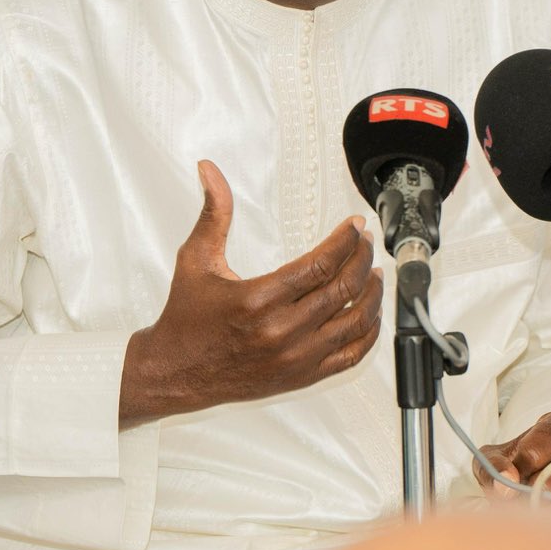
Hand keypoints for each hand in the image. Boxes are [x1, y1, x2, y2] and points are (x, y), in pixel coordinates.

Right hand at [120, 161, 382, 426]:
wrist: (174, 372)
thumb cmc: (186, 318)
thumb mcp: (195, 260)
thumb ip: (213, 213)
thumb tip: (210, 172)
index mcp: (258, 300)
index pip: (321, 263)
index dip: (346, 240)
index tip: (355, 226)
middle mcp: (281, 331)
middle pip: (343, 288)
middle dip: (363, 258)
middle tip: (367, 242)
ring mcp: (296, 357)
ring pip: (355, 321)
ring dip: (373, 293)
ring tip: (375, 272)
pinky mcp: (303, 376)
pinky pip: (351, 354)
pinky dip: (369, 332)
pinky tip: (371, 313)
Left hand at [476, 410, 550, 508]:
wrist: (548, 475)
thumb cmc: (521, 463)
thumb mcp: (496, 457)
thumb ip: (493, 467)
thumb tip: (506, 489)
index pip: (532, 454)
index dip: (515, 474)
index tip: (510, 482)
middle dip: (529, 498)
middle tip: (521, 501)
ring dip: (547, 514)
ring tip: (539, 508)